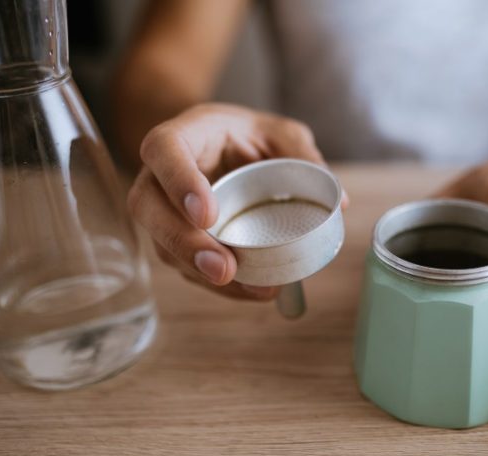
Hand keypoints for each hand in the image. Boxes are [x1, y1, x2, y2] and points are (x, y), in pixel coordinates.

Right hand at [128, 103, 341, 299]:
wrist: (219, 148)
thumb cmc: (246, 136)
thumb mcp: (278, 133)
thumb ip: (302, 155)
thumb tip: (339, 202)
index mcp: (184, 135)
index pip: (164, 150)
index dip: (179, 181)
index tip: (207, 214)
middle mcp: (160, 173)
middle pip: (147, 207)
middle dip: (183, 243)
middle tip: (223, 268)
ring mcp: (162, 209)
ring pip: (162, 244)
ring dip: (200, 272)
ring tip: (248, 287)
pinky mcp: (174, 239)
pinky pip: (184, 266)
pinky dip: (215, 283)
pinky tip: (250, 290)